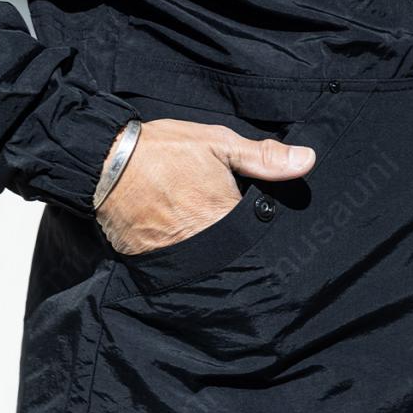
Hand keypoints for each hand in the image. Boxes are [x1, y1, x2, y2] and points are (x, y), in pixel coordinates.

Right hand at [95, 119, 315, 254]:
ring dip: (211, 254)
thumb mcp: (217, 144)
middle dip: (236, 245)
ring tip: (202, 234)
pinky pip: (179, 269)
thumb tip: (308, 161)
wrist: (105, 164)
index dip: (261, 231)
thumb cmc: (164, 151)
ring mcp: (178, 258)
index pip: (258, 237)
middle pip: (234, 256)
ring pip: (209, 265)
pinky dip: (183, 259)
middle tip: (230, 231)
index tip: (258, 224)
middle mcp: (205, 245)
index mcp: (226, 218)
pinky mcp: (153, 264)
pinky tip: (180, 242)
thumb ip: (263, 157)